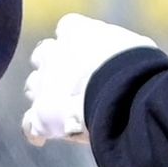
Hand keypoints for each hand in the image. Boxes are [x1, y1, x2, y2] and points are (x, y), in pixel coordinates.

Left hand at [22, 14, 152, 147]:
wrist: (122, 94)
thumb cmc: (137, 68)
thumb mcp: (134, 47)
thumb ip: (119, 49)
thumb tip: (127, 58)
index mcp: (77, 32)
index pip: (68, 28)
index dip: (74, 40)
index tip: (85, 50)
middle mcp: (54, 54)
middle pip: (43, 54)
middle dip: (52, 65)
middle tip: (68, 79)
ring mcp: (44, 85)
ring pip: (33, 85)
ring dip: (42, 94)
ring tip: (57, 107)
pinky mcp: (42, 115)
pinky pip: (30, 124)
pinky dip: (36, 130)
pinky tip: (42, 138)